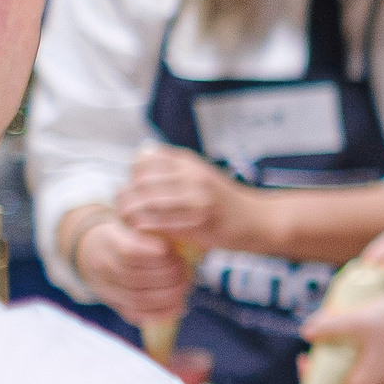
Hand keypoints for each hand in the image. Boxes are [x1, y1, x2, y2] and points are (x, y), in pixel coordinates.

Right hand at [74, 213, 194, 324]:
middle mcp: (104, 269)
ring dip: (169, 294)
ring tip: (185, 285)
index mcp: (108, 243)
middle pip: (137, 278)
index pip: (130, 252)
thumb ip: (152, 232)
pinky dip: (162, 313)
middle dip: (168, 275)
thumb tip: (187, 235)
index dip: (154, 254)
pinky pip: (138, 315)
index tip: (171, 249)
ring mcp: (108, 290)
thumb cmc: (124, 234)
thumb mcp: (132, 224)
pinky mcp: (116, 306)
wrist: (92, 252)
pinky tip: (179, 305)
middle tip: (185, 269)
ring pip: (139, 299)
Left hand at [116, 144, 258, 253]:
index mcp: (190, 163)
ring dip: (131, 212)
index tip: (133, 188)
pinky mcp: (200, 224)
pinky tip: (141, 230)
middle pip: (142, 181)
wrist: (260, 220)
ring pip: (148, 202)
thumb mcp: (201, 173)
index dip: (132, 176)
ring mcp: (198, 200)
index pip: (144, 161)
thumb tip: (141, 153)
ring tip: (128, 220)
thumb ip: (173, 165)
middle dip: (126, 195)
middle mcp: (193, 177)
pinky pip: (161, 223)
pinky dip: (145, 227)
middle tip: (123, 207)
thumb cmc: (226, 200)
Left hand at [298, 281, 383, 383]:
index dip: (312, 382)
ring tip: (337, 324)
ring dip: (344, 347)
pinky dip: (360, 340)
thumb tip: (307, 330)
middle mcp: (377, 380)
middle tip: (320, 337)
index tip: (306, 358)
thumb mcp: (362, 322)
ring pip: (357, 364)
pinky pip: (371, 353)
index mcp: (366, 382)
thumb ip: (332, 326)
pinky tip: (359, 319)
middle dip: (327, 360)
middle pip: (342, 379)